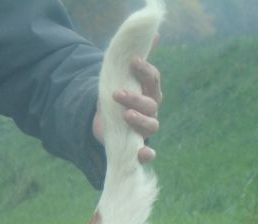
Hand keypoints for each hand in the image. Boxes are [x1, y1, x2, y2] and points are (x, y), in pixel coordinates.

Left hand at [93, 39, 162, 163]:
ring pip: (151, 124)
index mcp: (150, 93)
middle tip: (116, 93)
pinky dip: (147, 154)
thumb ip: (133, 62)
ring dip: (139, 119)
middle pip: (151, 103)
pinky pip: (148, 152)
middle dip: (135, 97)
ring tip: (125, 114)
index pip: (153, 80)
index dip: (144, 71)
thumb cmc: (116, 100)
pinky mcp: (137, 146)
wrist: (104, 125)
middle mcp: (152, 111)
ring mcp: (146, 129)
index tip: (132, 61)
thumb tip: (153, 35)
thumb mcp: (119, 80)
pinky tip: (144, 153)